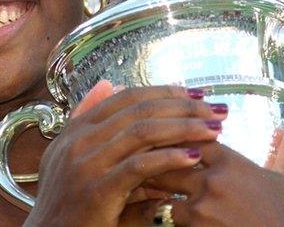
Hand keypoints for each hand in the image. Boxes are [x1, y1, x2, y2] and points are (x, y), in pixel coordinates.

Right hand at [24, 82, 227, 226]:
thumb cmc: (67, 201)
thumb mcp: (68, 155)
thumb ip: (87, 118)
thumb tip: (107, 83)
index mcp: (77, 128)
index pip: (128, 96)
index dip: (166, 91)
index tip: (197, 93)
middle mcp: (79, 140)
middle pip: (140, 109)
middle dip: (184, 106)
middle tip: (216, 109)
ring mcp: (86, 164)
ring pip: (143, 132)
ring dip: (184, 127)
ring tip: (213, 129)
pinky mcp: (97, 191)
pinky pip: (139, 166)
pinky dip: (169, 158)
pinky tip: (192, 157)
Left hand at [135, 116, 283, 225]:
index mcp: (230, 161)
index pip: (189, 132)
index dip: (173, 130)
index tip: (160, 130)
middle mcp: (212, 178)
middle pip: (166, 153)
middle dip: (150, 152)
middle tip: (132, 149)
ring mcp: (201, 205)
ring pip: (159, 184)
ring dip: (146, 181)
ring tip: (132, 176)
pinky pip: (162, 213)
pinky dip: (151, 208)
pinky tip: (140, 206)